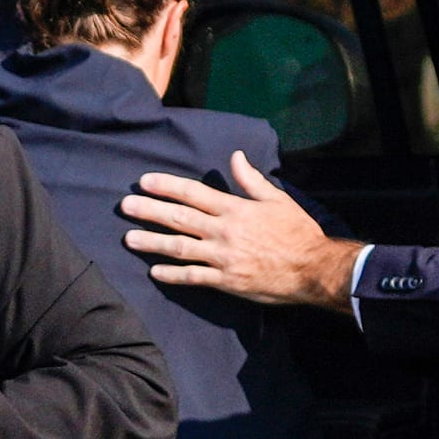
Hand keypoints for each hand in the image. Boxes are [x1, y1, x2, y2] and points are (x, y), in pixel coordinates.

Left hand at [120, 151, 361, 310]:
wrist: (314, 269)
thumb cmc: (298, 232)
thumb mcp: (278, 199)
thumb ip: (252, 180)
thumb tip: (235, 157)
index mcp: (235, 209)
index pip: (193, 193)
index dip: (166, 186)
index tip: (144, 181)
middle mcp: (224, 231)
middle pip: (179, 218)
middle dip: (149, 211)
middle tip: (124, 206)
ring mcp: (222, 258)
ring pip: (179, 247)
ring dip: (151, 242)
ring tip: (128, 239)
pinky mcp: (226, 281)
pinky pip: (193, 277)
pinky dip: (172, 275)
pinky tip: (154, 271)